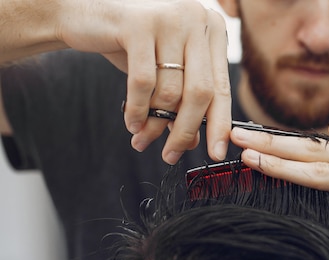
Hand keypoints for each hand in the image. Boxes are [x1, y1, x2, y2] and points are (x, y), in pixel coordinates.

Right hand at [60, 0, 231, 162]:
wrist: (85, 15)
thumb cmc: (132, 44)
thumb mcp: (165, 72)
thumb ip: (183, 102)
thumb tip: (193, 141)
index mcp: (213, 29)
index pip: (222, 87)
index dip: (219, 125)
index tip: (216, 154)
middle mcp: (197, 19)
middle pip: (201, 92)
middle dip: (185, 131)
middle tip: (171, 155)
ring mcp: (169, 19)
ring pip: (171, 91)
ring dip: (155, 124)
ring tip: (142, 139)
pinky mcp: (138, 24)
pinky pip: (143, 83)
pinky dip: (138, 110)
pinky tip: (132, 123)